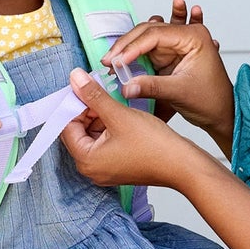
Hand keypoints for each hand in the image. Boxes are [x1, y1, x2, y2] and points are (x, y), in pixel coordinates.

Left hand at [59, 70, 210, 190]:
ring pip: (93, 135)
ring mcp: (105, 170)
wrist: (183, 165)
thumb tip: (75, 78)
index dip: (74, 103)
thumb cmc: (154, 146)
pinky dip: (110, 127)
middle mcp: (91, 169)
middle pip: (78, 131)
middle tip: (101, 91)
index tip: (85, 86)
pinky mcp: (118, 167)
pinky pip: (106, 143)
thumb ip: (93, 95)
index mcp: (86, 160)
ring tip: (116, 103)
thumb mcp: (119, 114)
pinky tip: (122, 116)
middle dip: (88, 109)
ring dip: (100, 116)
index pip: (67, 126)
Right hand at [102, 6, 232, 137]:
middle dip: (126, 46)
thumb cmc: (211, 101)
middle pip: (147, 32)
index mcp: (194, 37)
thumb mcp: (179, 92)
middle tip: (109, 60)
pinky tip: (125, 56)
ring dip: (129, 48)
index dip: (132, 47)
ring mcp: (178, 45)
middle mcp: (186, 35)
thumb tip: (126, 87)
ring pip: (145, 39)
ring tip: (113, 58)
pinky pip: (149, 49)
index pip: (155, 35)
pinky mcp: (172, 56)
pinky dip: (136, 53)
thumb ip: (152, 87)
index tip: (116, 61)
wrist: (223, 114)